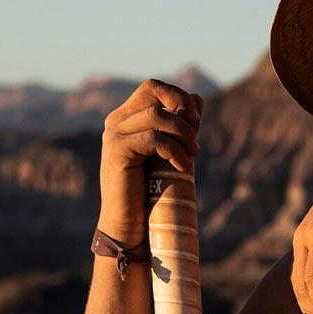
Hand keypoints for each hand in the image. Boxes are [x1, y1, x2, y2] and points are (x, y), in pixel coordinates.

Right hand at [98, 79, 203, 242]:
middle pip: (153, 89)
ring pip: (157, 115)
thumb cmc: (150, 192)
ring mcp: (114, 134)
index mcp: (127, 118)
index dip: (179, 97)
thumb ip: (181, 126)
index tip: (196, 122)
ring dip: (183, 134)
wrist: (129, 226)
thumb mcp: (170, 152)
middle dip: (183, 109)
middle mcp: (117, 121)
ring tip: (193, 156)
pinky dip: (174, 151)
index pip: (154, 87)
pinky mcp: (117, 151)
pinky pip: (153, 138)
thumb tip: (198, 98)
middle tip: (195, 139)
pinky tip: (183, 168)